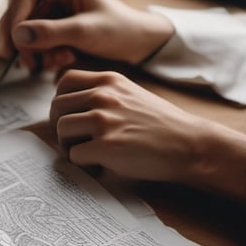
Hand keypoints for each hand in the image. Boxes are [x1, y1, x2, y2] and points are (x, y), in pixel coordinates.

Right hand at [0, 0, 173, 71]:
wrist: (138, 46)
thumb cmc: (119, 31)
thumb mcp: (85, 32)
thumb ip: (51, 32)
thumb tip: (17, 35)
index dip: (14, 17)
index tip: (14, 44)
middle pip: (18, 14)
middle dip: (22, 41)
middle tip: (29, 65)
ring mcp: (52, 13)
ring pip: (25, 33)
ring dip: (36, 52)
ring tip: (59, 62)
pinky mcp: (53, 31)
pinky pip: (36, 44)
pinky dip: (44, 56)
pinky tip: (63, 61)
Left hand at [50, 70, 245, 199]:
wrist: (189, 144)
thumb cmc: (161, 125)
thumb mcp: (131, 94)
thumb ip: (104, 95)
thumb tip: (70, 108)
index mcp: (109, 80)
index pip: (65, 81)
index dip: (62, 102)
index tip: (71, 116)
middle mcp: (103, 96)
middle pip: (57, 107)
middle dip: (61, 127)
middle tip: (76, 140)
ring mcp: (104, 120)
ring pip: (61, 131)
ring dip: (69, 146)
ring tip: (88, 153)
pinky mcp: (106, 146)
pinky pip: (74, 155)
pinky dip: (83, 164)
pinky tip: (101, 165)